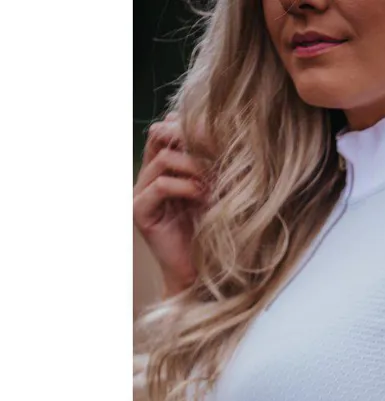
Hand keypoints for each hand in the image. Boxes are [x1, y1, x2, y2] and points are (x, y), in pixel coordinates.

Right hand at [133, 111, 208, 295]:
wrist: (200, 273)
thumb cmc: (214, 232)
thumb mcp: (215, 191)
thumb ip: (212, 164)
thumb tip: (229, 131)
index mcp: (162, 167)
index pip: (168, 128)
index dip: (193, 128)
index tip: (223, 140)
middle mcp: (146, 176)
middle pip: (160, 134)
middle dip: (191, 141)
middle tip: (219, 153)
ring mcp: (139, 193)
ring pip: (164, 158)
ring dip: (195, 167)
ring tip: (217, 183)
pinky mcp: (140, 211)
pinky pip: (161, 184)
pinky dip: (187, 187)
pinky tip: (205, 197)